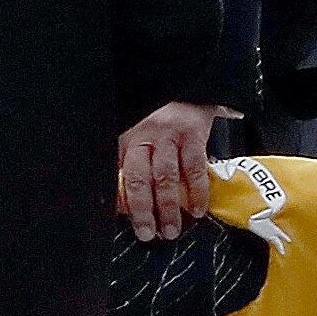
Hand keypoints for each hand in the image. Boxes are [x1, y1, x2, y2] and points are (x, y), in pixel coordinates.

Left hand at [115, 102, 221, 242]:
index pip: (120, 174)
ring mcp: (169, 135)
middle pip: (140, 179)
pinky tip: (196, 209)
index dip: (122, 201)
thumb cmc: (160, 111)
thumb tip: (124, 198)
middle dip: (143, 212)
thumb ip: (131, 157)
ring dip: (168, 208)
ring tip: (171, 230)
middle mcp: (144, 136)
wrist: (187, 81)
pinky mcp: (192, 133)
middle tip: (148, 234)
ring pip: (165, 178)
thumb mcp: (137, 129)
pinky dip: (197, 192)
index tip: (127, 223)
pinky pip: (193, 168)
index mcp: (127, 138)